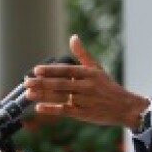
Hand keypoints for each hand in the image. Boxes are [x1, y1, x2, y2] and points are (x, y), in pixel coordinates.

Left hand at [25, 34, 148, 128]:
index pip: (66, 71)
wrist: (124, 107)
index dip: (51, 70)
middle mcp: (86, 86)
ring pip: (61, 97)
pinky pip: (65, 111)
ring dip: (43, 96)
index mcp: (88, 73)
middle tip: (26, 82)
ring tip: (28, 94)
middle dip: (42, 83)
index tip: (36, 70)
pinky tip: (39, 108)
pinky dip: (52, 110)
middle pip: (60, 84)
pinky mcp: (84, 114)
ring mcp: (84, 101)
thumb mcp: (97, 68)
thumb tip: (73, 37)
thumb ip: (82, 54)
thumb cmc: (108, 87)